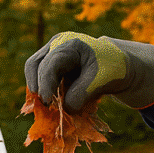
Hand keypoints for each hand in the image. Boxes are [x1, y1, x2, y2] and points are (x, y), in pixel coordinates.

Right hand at [24, 32, 153, 110]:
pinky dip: (45, 92)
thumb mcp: (101, 80)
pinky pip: (41, 79)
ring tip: (50, 107)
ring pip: (34, 72)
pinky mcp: (52, 67)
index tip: (47, 101)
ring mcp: (53, 55)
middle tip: (46, 107)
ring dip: (40, 90)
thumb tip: (65, 108)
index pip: (51, 63)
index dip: (46, 83)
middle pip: (35, 65)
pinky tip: (54, 104)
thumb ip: (82, 93)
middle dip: (39, 87)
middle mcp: (57, 46)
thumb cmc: (112, 68)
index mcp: (70, 44)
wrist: (119, 66)